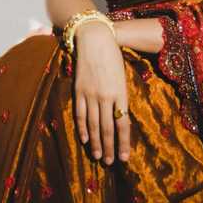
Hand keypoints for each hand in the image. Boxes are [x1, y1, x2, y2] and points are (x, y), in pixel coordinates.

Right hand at [72, 21, 130, 163]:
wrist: (94, 40)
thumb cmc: (113, 57)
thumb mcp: (122, 77)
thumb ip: (121, 98)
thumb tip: (121, 119)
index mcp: (120, 94)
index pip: (123, 124)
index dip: (123, 143)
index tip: (123, 158)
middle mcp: (105, 97)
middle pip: (108, 128)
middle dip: (109, 148)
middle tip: (110, 163)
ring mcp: (91, 95)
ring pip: (94, 125)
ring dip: (96, 143)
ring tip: (98, 157)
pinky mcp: (79, 91)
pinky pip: (81, 114)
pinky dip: (83, 128)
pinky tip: (85, 139)